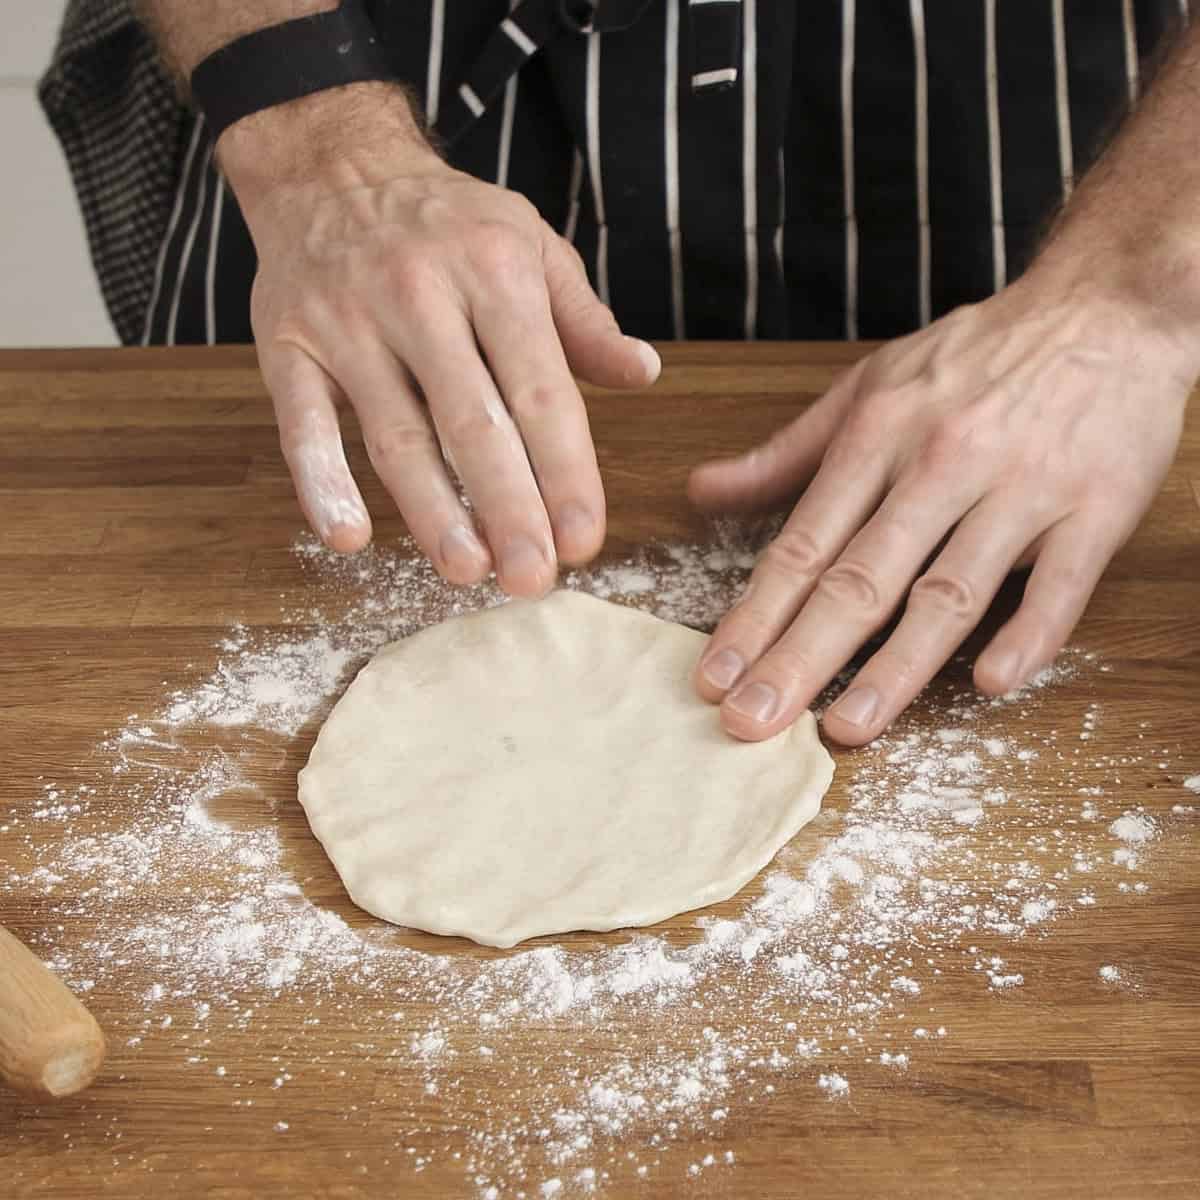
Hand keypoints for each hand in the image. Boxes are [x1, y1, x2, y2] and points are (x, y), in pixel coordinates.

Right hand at [223, 91, 659, 596]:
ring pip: (396, 432)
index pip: (541, 392)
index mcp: (495, 275)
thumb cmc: (448, 222)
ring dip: (431, 509)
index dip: (565, 472)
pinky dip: (321, 482)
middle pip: (472, 423)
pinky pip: (303, 423)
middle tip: (532, 578)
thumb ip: (584, 319)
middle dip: (508, 508)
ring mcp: (348, 322)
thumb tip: (645, 373)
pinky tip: (348, 539)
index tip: (584, 539)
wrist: (331, 167)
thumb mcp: (531, 245)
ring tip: (467, 569)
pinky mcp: (286, 345)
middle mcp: (421, 296)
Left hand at [689, 272, 1196, 744]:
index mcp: (878, 437)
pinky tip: (991, 683)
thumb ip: (783, 453)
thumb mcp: (867, 386)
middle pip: (860, 579)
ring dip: (896, 668)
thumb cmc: (975, 356)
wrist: (1105, 306)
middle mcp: (941, 465)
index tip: (713, 677)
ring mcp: (1021, 489)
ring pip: (949, 591)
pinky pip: (1060, 583)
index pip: (802, 546)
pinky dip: (1028, 634)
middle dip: (798, 657)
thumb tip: (700, 492)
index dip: (754, 617)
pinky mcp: (1097, 507)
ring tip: (846, 729)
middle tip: (749, 722)